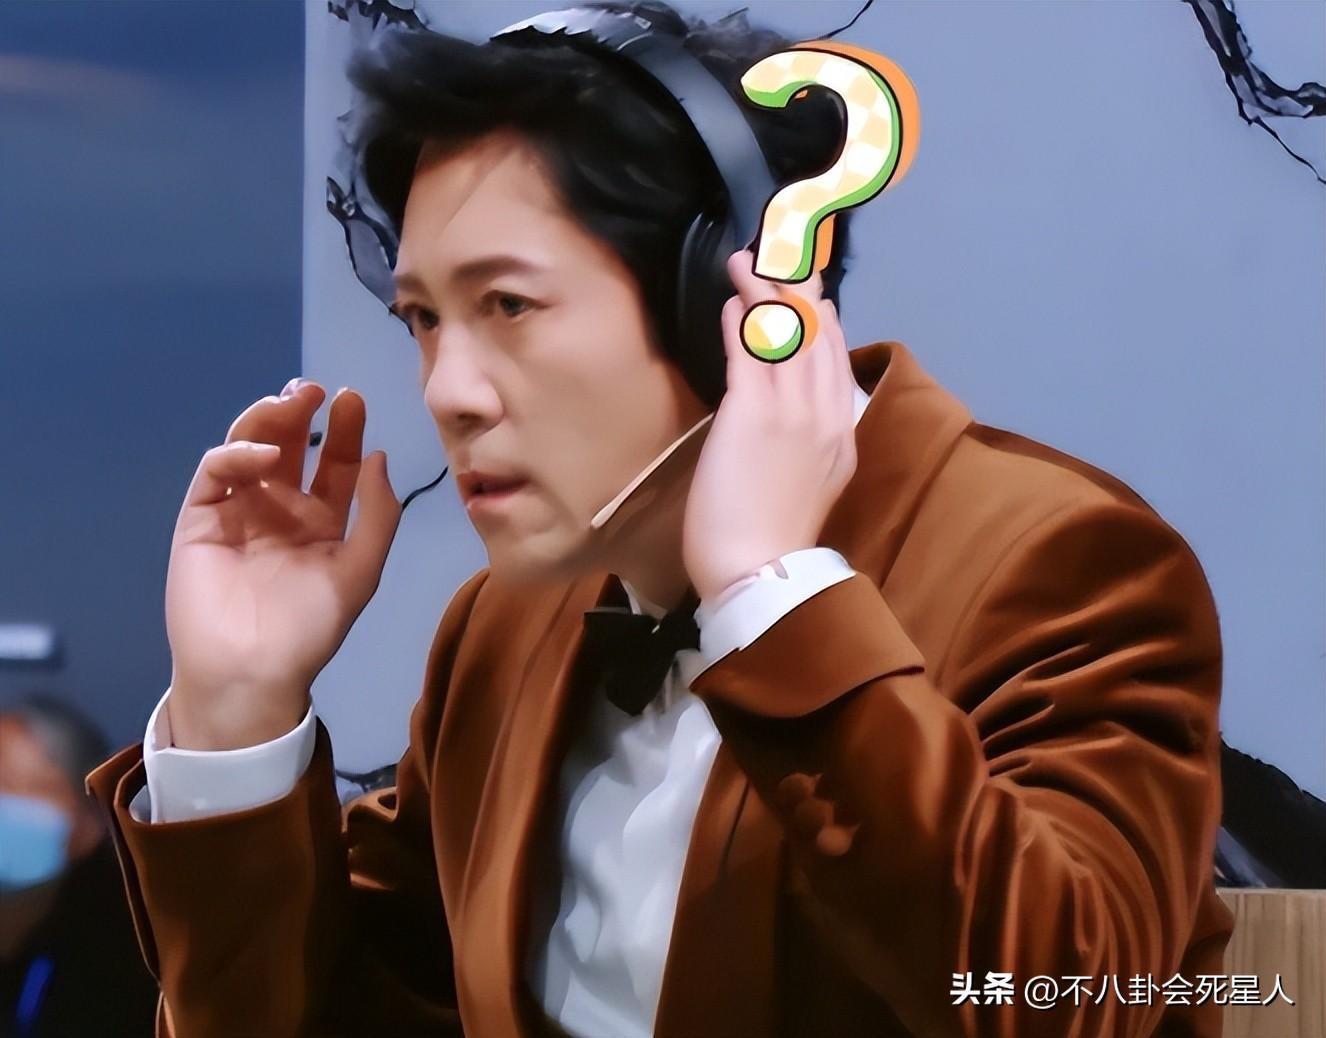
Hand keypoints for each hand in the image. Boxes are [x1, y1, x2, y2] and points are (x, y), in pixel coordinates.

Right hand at [164, 379, 400, 748]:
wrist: (253, 672)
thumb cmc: (311, 628)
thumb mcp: (361, 571)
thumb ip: (377, 515)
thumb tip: (380, 457)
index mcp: (321, 522)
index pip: (333, 464)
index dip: (344, 431)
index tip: (352, 400)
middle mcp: (280, 510)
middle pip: (291, 448)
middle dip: (302, 414)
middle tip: (314, 390)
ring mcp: (238, 512)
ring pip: (250, 450)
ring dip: (267, 421)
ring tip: (288, 402)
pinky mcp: (200, 520)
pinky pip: (216, 475)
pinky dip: (234, 456)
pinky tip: (259, 453)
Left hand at [683, 251, 858, 602]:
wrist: (761, 573)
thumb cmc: (772, 540)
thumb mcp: (808, 484)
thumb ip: (804, 442)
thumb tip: (784, 409)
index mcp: (841, 434)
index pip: (836, 359)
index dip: (820, 318)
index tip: (805, 291)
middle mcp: (826, 415)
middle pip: (818, 334)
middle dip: (799, 288)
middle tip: (781, 251)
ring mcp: (793, 411)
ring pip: (787, 333)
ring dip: (766, 289)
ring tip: (748, 258)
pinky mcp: (754, 414)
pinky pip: (751, 351)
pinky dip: (743, 319)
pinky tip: (733, 297)